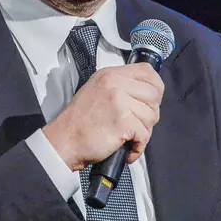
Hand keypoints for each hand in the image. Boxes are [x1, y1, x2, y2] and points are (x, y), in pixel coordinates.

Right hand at [42, 62, 164, 170]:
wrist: (64, 141)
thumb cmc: (80, 122)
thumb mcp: (97, 90)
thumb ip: (120, 87)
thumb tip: (147, 94)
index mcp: (111, 74)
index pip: (147, 71)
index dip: (156, 87)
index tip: (152, 101)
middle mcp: (116, 83)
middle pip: (154, 94)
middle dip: (151, 113)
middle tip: (139, 125)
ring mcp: (120, 101)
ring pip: (152, 115)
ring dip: (145, 131)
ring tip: (130, 138)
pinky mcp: (123, 121)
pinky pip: (144, 134)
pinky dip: (139, 146)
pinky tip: (128, 149)